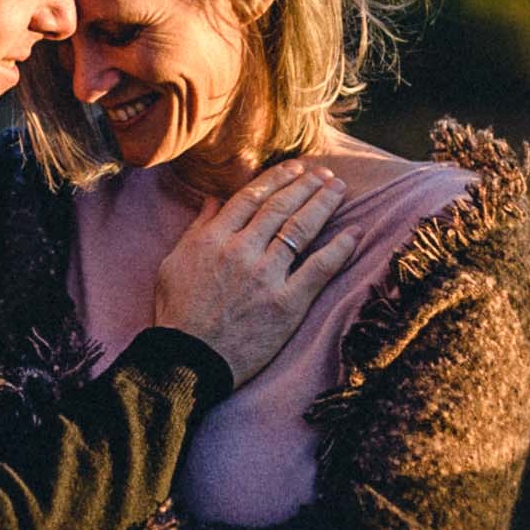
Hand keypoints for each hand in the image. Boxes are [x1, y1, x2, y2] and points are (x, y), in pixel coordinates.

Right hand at [150, 159, 359, 384]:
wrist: (188, 360)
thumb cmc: (177, 314)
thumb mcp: (174, 263)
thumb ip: (197, 228)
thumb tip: (214, 200)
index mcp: (213, 238)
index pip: (251, 197)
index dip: (277, 178)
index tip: (295, 168)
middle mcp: (242, 251)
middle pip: (281, 207)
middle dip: (306, 185)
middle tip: (324, 173)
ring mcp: (266, 277)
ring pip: (301, 229)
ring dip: (323, 204)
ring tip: (339, 189)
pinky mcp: (286, 304)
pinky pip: (319, 269)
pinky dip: (339, 248)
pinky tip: (355, 232)